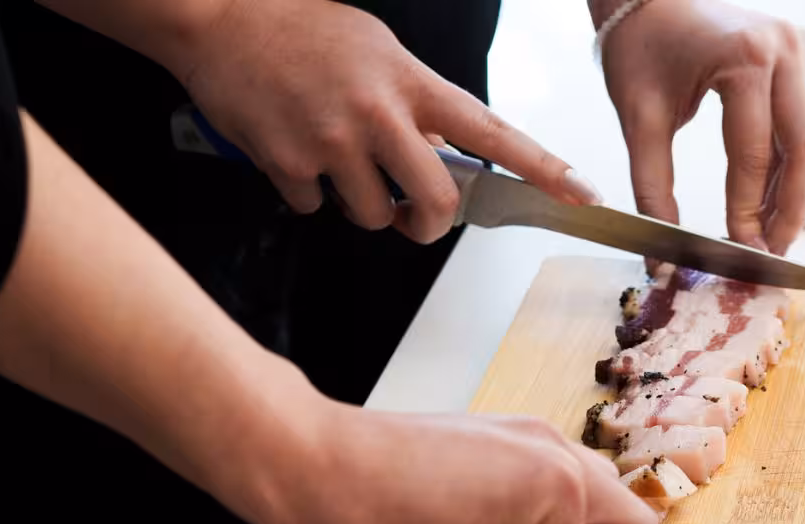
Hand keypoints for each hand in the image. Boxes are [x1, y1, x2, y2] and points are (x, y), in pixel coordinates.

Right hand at [157, 0, 600, 242]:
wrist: (222, 19)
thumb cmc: (305, 32)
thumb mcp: (379, 52)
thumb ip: (416, 103)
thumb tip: (442, 155)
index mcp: (411, 83)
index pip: (492, 133)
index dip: (543, 169)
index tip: (582, 194)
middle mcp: (378, 114)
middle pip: (434, 204)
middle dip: (426, 223)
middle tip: (410, 215)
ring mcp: (332, 142)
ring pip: (371, 216)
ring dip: (360, 206)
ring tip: (337, 160)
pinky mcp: (288, 164)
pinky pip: (315, 210)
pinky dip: (308, 193)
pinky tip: (294, 152)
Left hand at [598, 0, 804, 253]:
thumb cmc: (638, 46)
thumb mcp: (638, 120)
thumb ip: (652, 191)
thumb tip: (662, 256)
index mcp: (743, 59)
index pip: (754, 155)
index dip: (748, 213)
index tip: (741, 255)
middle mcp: (782, 51)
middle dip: (790, 211)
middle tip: (771, 256)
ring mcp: (794, 53)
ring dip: (793, 194)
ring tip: (769, 238)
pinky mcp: (793, 62)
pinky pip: (799, 126)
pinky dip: (785, 168)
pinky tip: (766, 205)